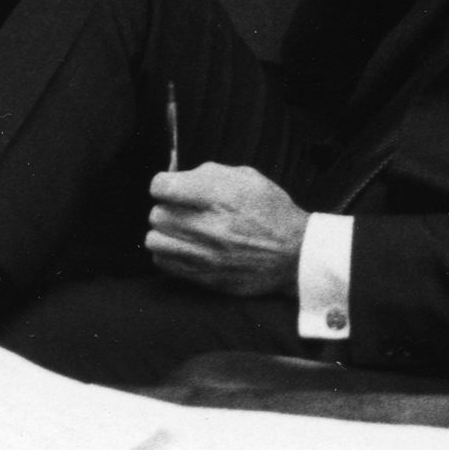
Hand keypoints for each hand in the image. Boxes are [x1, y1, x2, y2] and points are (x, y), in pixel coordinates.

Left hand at [144, 163, 308, 295]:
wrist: (293, 255)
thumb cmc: (271, 212)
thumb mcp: (248, 177)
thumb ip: (209, 173)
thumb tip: (177, 175)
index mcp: (220, 195)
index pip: (163, 186)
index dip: (164, 183)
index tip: (171, 187)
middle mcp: (209, 226)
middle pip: (157, 213)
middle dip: (167, 207)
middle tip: (182, 209)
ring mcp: (204, 255)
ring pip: (154, 239)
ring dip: (164, 231)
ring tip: (180, 229)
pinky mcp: (203, 277)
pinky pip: (162, 262)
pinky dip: (167, 252)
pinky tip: (184, 246)